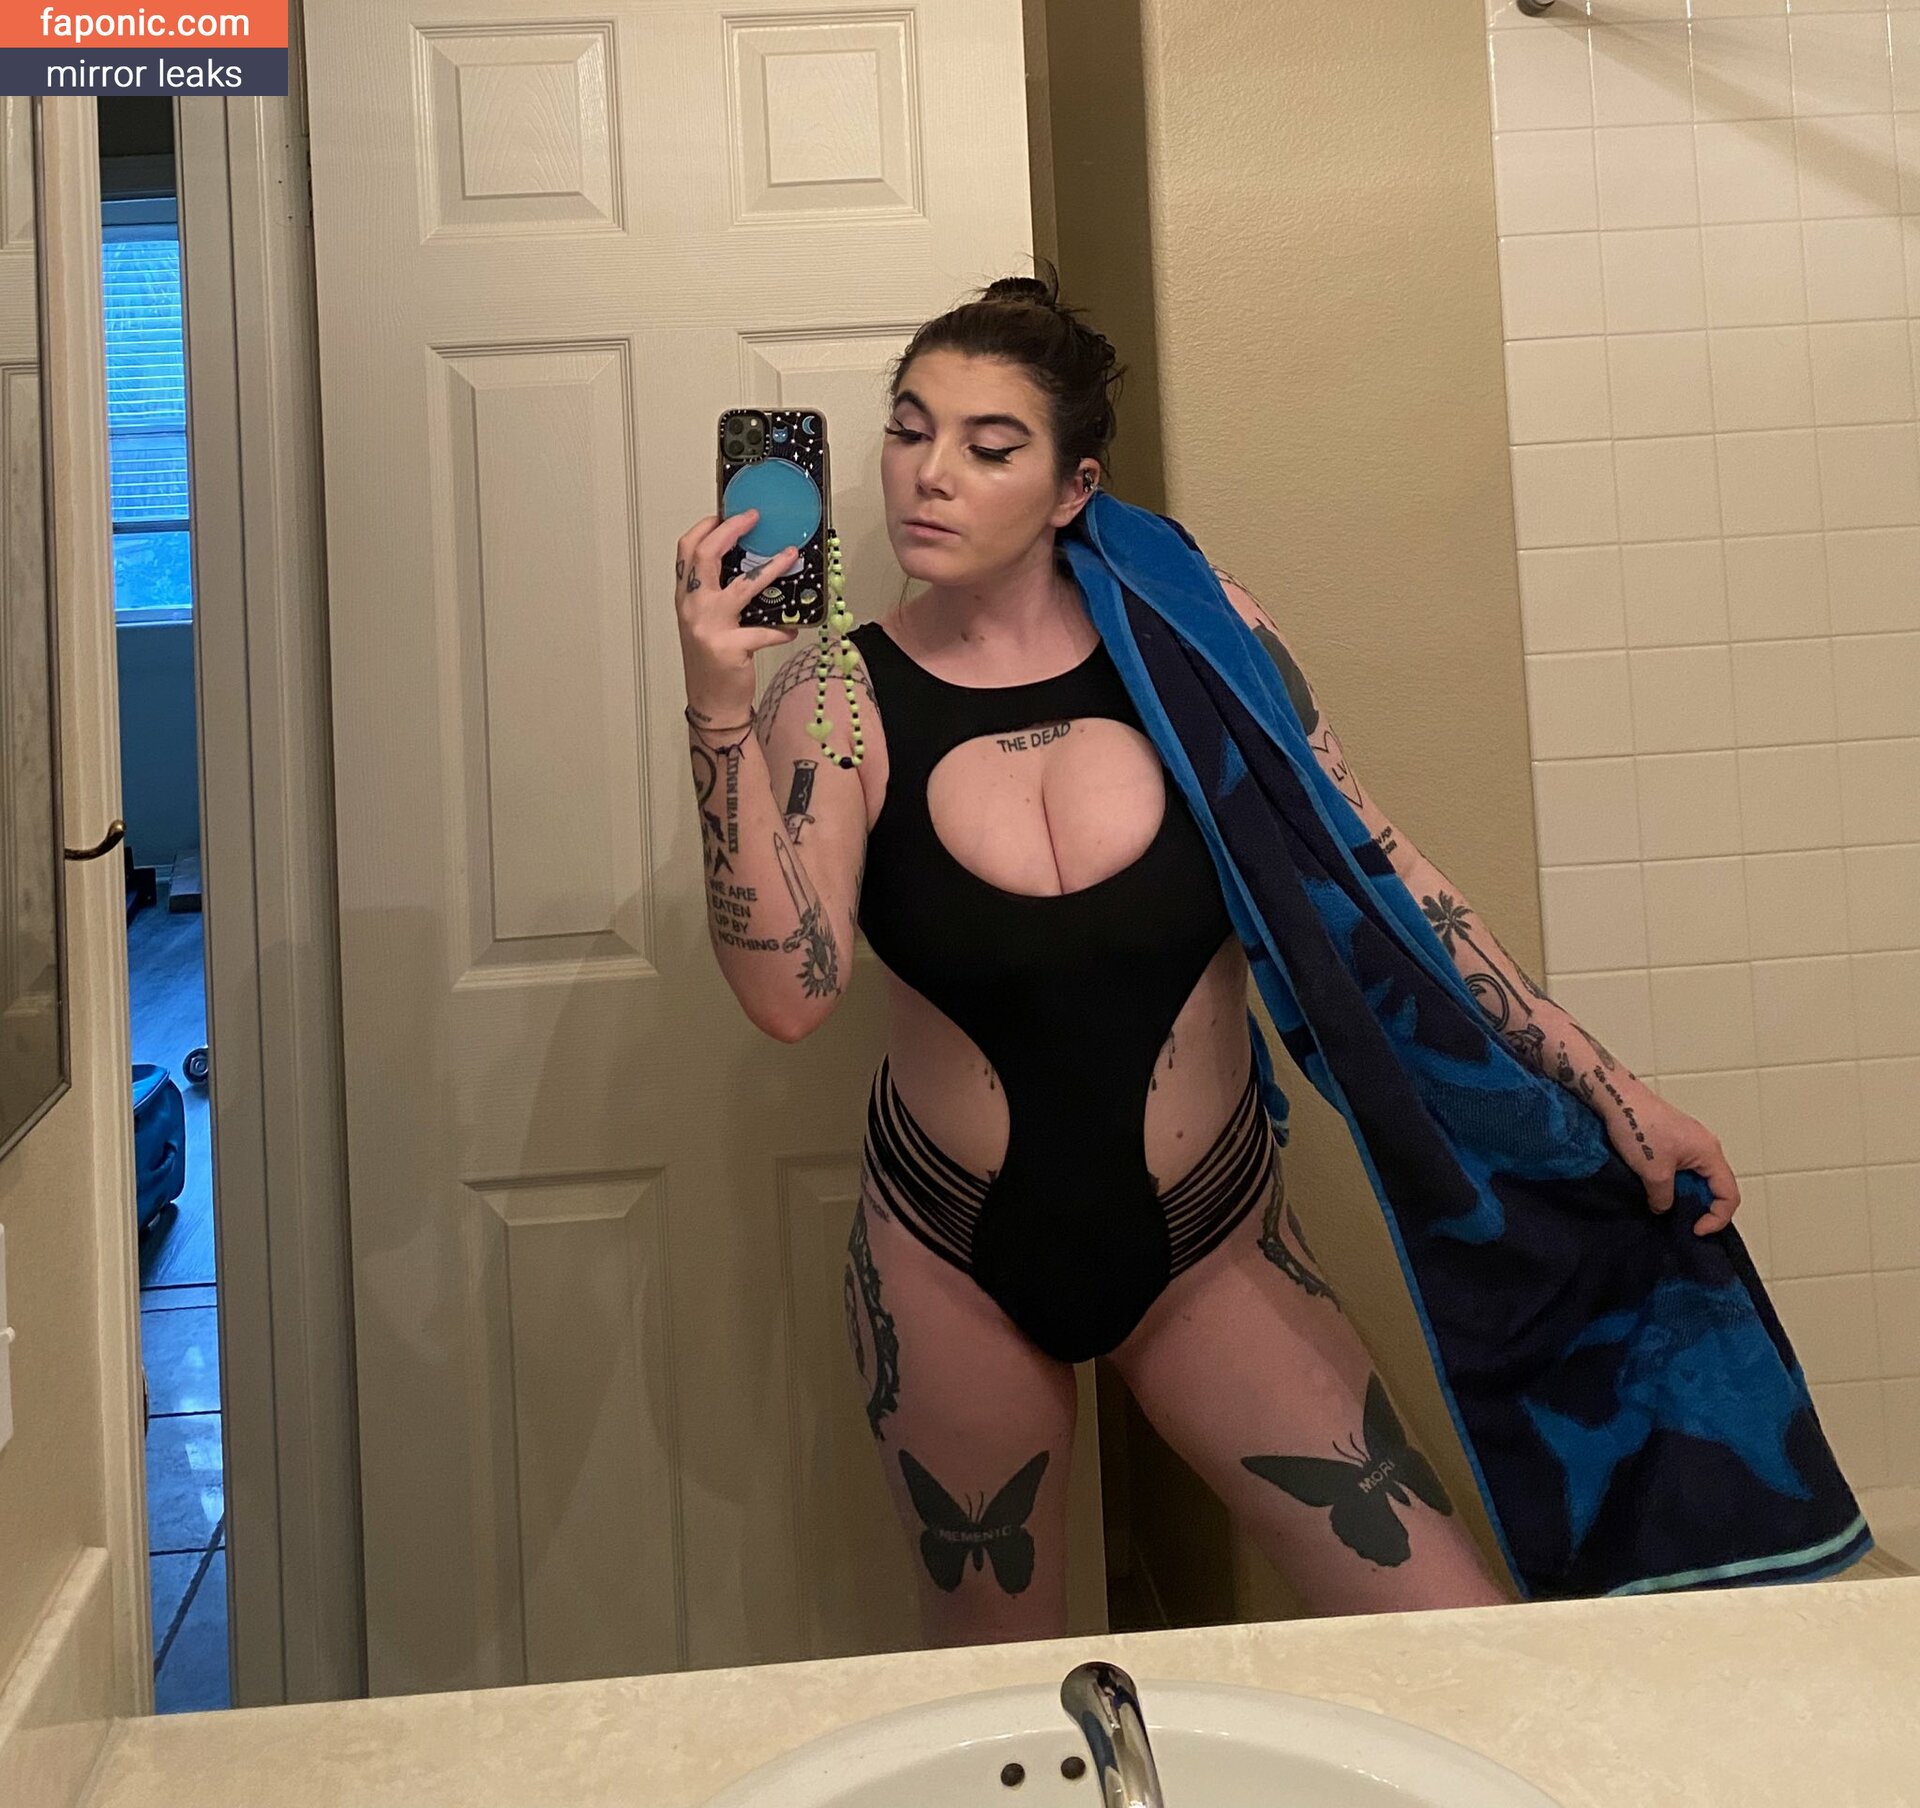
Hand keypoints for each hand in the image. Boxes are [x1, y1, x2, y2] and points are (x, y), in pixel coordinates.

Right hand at [675, 508, 802, 711]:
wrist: (710, 702)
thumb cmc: (711, 661)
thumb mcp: (706, 621)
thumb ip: (716, 594)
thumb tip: (750, 564)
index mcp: (685, 597)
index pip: (687, 551)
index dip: (706, 527)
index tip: (726, 513)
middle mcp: (692, 607)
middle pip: (706, 556)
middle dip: (731, 531)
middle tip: (755, 518)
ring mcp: (708, 627)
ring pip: (741, 587)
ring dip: (770, 568)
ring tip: (790, 556)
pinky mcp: (730, 648)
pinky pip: (764, 631)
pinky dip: (782, 629)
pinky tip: (794, 627)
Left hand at [1600, 1076, 1740, 1235]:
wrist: (1616, 1097)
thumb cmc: (1638, 1128)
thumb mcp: (1653, 1172)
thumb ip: (1663, 1197)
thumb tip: (1663, 1209)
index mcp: (1710, 1153)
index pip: (1729, 1195)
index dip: (1716, 1218)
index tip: (1695, 1229)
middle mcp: (1706, 1147)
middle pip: (1716, 1187)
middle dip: (1702, 1208)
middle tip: (1682, 1223)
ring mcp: (1690, 1142)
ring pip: (1698, 1178)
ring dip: (1686, 1195)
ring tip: (1667, 1208)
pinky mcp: (1673, 1139)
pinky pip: (1684, 1169)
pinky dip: (1676, 1183)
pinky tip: (1658, 1190)